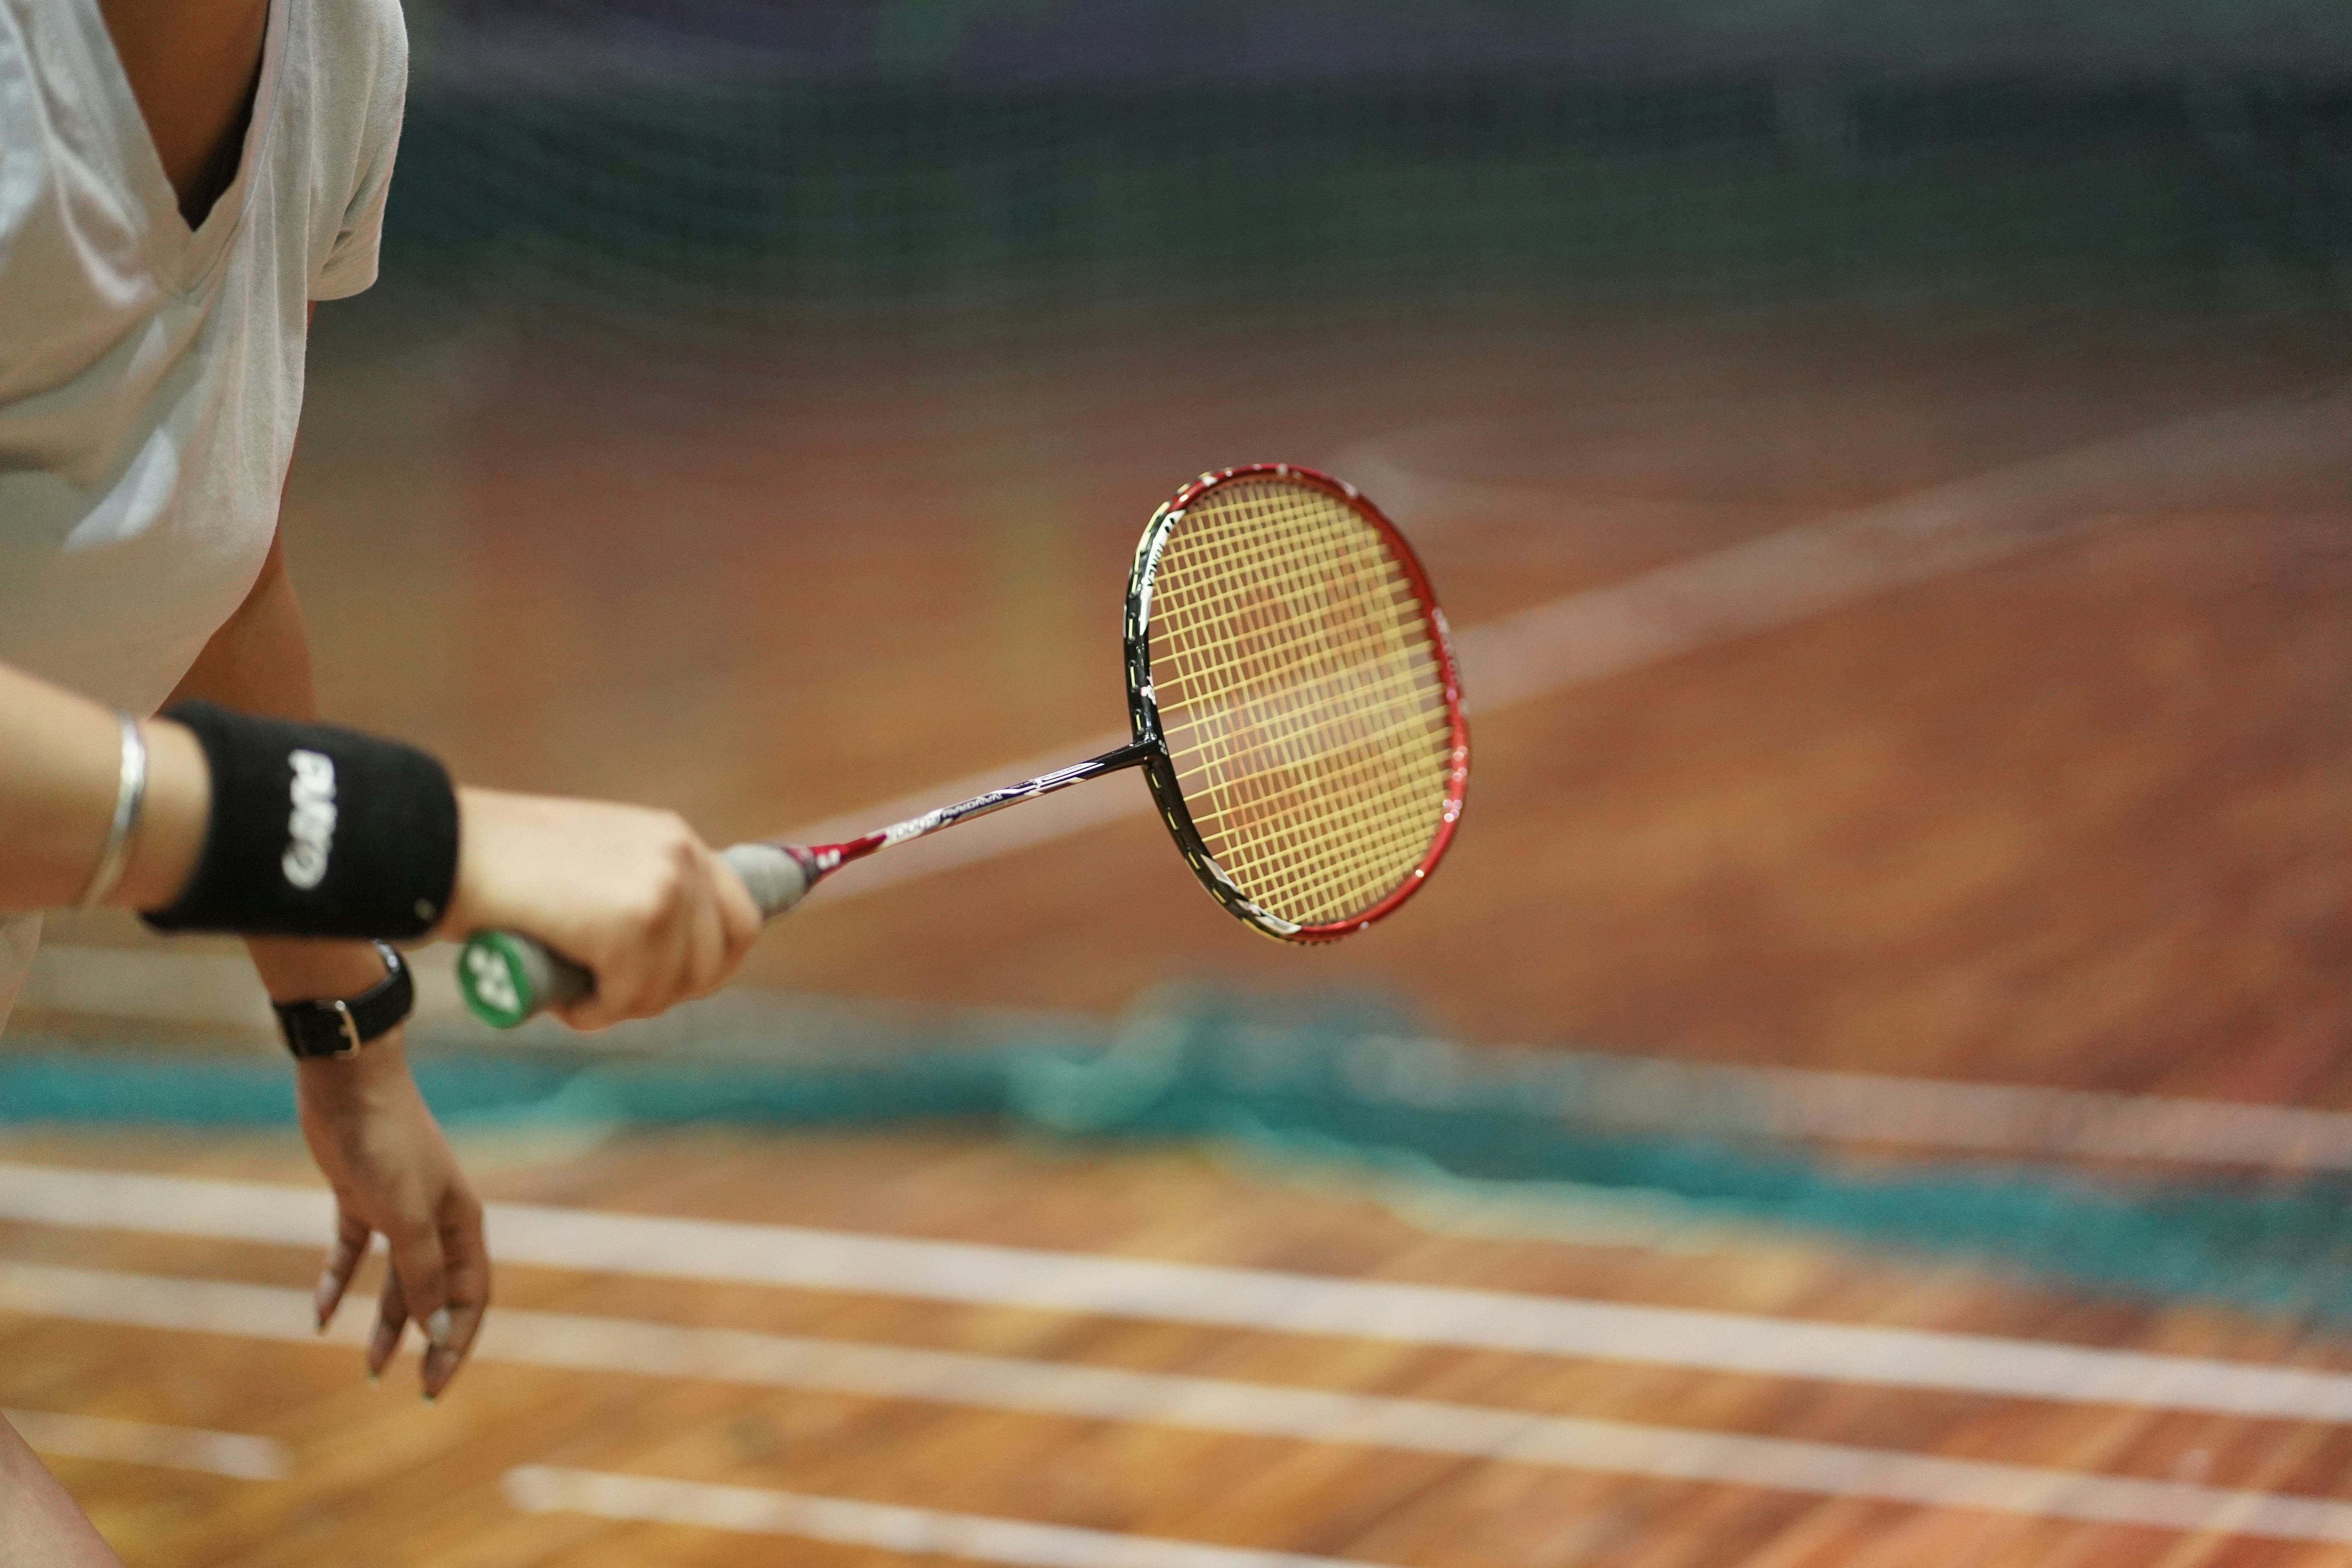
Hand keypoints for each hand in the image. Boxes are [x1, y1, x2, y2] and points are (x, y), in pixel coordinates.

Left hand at [298, 1029, 486, 1399]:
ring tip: (370, 1367)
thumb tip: (439, 1331)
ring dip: (386, 1322)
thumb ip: (423, 1275)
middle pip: (437, 1293)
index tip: (434, 1387)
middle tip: (412, 1389)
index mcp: (462, 1223)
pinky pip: (353, 1254)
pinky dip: (339, 1284)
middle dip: (426, 1342)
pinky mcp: (359, 1199)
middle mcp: (436, 1219)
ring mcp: (397, 1209)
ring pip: (396, 1281)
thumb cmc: (387, 1145)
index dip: (457, 1343)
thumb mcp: (407, 1218)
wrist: (350, 1082)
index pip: (471, 1296)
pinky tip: (320, 1317)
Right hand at [440, 787, 761, 1029]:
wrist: (439, 849)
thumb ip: (635, 892)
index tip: (669, 984)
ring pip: (670, 987)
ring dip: (621, 1004)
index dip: (711, 962)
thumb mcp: (592, 867)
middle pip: (716, 959)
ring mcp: (662, 887)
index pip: (741, 914)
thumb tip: (672, 954)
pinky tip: (560, 997)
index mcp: (672, 838)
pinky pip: (631, 998)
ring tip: (573, 990)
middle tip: (607, 994)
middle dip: (663, 991)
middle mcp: (679, 854)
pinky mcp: (634, 922)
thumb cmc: (501, 867)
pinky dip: (594, 1012)